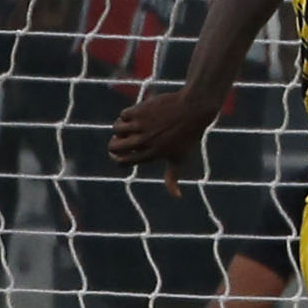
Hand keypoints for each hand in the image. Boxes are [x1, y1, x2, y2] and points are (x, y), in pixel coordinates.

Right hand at [109, 88, 223, 185]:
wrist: (194, 110)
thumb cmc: (188, 136)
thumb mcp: (180, 158)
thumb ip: (172, 177)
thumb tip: (178, 197)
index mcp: (151, 155)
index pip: (122, 161)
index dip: (118, 157)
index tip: (122, 151)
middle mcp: (144, 142)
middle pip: (113, 146)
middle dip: (114, 142)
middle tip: (122, 137)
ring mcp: (141, 126)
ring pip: (116, 128)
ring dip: (121, 126)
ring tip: (134, 124)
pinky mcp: (140, 111)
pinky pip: (123, 114)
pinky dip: (129, 113)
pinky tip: (141, 113)